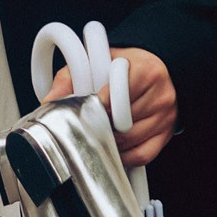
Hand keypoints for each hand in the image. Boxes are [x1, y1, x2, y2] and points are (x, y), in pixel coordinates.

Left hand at [47, 44, 177, 168]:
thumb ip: (70, 77)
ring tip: (101, 130)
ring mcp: (165, 116)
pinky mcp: (167, 134)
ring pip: (130, 140)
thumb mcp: (97, 61)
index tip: (89, 107)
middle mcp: (159, 94)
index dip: (99, 105)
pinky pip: (142, 155)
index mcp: (145, 71)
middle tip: (90, 120)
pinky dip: (125, 156)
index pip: (119, 94)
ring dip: (110, 140)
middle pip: (122, 122)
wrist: (155, 68)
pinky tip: (114, 146)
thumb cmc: (126, 66)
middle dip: (101, 124)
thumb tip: (50, 101)